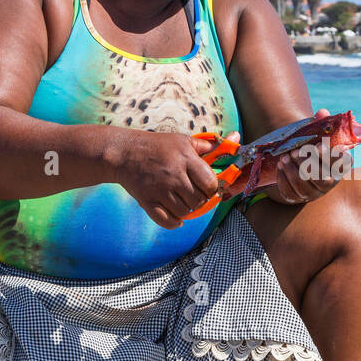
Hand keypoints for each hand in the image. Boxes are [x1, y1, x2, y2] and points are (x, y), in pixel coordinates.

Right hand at [112, 130, 239, 228]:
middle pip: (198, 200)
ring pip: (185, 212)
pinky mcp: (147, 201)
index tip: (205, 185)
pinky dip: (175, 222)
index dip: (211, 188)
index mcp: (185, 159)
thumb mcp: (184, 141)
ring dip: (187, 209)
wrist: (124, 153)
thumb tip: (236, 138)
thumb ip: (210, 145)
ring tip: (182, 200)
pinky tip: (175, 216)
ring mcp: (160, 190)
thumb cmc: (158, 146)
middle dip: (199, 199)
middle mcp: (173, 175)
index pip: (210, 183)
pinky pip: (167, 221)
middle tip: (192, 193)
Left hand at [267, 108, 349, 205]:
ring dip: (292, 171)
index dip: (331, 157)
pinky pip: (291, 193)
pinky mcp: (298, 198)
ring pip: (304, 186)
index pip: (341, 165)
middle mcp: (330, 183)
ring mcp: (314, 193)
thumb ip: (321, 123)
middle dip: (306, 164)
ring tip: (284, 158)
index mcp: (339, 167)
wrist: (299, 164)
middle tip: (294, 151)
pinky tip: (280, 167)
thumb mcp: (317, 135)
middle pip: (321, 178)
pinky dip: (284, 179)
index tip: (318, 146)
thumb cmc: (312, 147)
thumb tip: (322, 112)